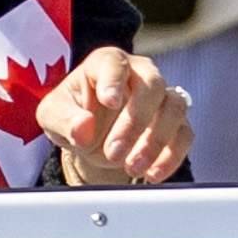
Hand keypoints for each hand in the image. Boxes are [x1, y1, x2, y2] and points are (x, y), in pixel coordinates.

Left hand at [38, 45, 191, 187]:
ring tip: (131, 167)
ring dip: (155, 141)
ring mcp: (161, 97)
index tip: (109, 101)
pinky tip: (152, 174)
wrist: (90, 137)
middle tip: (113, 152)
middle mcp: (139, 73)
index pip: (115, 63)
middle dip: (135, 121)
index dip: (114, 80)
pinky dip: (171, 156)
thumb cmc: (71, 116)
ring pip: (174, 108)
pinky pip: (184, 134)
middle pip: (152, 85)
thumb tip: (83, 129)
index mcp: (107, 63)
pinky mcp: (175, 122)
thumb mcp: (52, 117)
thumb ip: (64, 119)